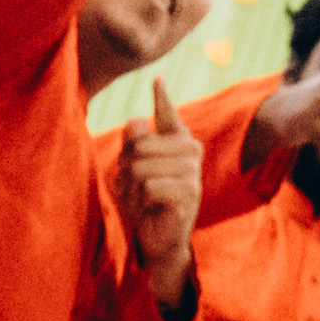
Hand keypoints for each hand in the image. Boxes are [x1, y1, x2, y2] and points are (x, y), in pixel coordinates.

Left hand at [115, 83, 200, 316]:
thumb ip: (135, 141)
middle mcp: (190, 153)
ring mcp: (192, 174)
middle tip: (137, 189)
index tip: (156, 80)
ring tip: (143, 200)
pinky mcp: (188, 195)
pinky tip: (151, 209)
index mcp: (179, 142)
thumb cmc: (147, 202)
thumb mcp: (134, 168)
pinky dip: (141, 200)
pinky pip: (149, 186)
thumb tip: (142, 112)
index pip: (167, 114)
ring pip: (140, 166)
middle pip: (139, 145)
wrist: (159, 240)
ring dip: (132, 188)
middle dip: (127, 168)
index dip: (160, 97)